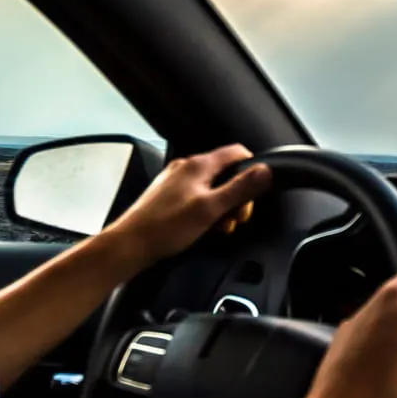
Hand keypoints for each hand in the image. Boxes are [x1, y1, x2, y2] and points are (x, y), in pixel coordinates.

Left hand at [104, 144, 272, 269]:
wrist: (131, 244)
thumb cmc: (165, 227)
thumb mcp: (211, 208)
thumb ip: (240, 189)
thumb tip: (265, 171)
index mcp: (198, 165)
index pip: (237, 153)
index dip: (253, 170)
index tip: (257, 191)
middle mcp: (186, 168)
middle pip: (226, 173)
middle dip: (237, 195)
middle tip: (236, 217)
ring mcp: (176, 182)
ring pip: (212, 188)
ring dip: (222, 206)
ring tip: (219, 226)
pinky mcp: (169, 196)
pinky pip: (197, 197)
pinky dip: (206, 210)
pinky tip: (203, 227)